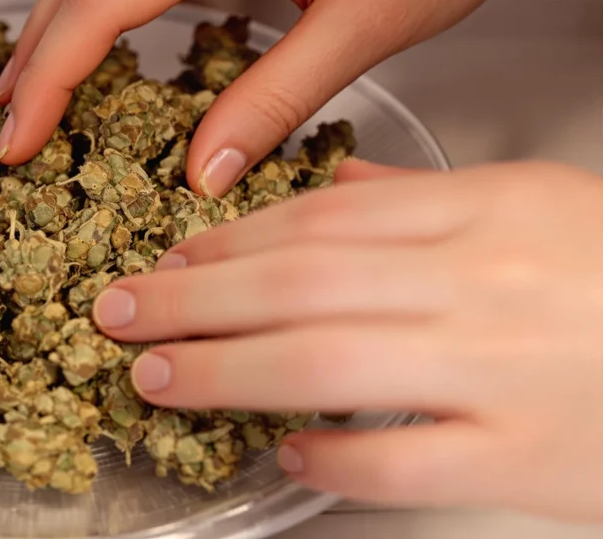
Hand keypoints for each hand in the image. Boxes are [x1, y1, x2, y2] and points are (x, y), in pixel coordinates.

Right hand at [0, 0, 512, 195]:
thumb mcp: (370, 18)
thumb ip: (279, 94)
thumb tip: (205, 171)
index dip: (49, 74)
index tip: (17, 137)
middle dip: (36, 52)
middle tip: (9, 126)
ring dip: (58, 26)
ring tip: (33, 90)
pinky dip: (100, 2)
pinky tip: (97, 39)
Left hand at [91, 159, 602, 520]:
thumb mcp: (536, 208)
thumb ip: (427, 201)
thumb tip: (335, 194)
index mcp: (487, 210)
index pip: (320, 223)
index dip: (225, 247)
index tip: (167, 262)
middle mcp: (484, 280)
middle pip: (298, 284)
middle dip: (191, 300)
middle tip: (119, 314)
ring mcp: (501, 370)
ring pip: (326, 361)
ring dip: (223, 371)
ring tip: (157, 376)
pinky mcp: (522, 457)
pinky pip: (400, 460)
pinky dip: (330, 455)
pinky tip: (284, 449)